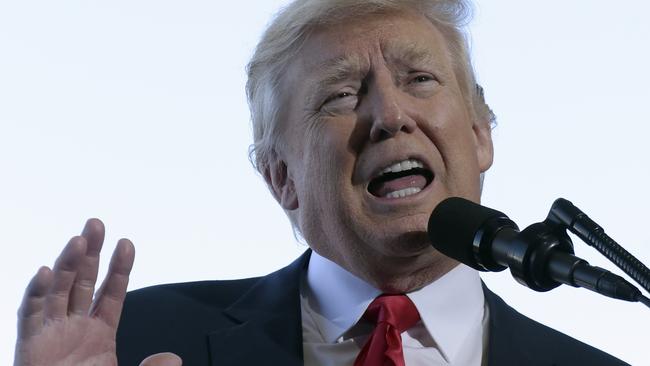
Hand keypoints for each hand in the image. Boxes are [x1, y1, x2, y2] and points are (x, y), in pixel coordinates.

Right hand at [14, 219, 181, 365]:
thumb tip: (173, 358)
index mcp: (100, 333)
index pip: (111, 292)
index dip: (119, 268)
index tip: (127, 243)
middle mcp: (75, 327)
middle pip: (83, 281)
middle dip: (91, 252)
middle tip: (97, 222)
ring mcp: (51, 333)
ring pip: (59, 290)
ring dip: (68, 264)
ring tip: (80, 240)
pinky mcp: (30, 345)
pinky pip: (30, 315)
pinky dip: (36, 293)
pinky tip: (45, 272)